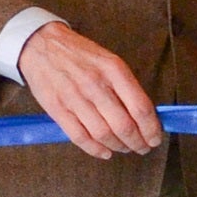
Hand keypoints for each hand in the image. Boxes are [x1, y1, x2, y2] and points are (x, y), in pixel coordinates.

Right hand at [20, 22, 163, 159]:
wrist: (41, 44)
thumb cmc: (80, 54)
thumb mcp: (109, 60)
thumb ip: (126, 86)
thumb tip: (145, 115)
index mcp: (113, 70)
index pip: (140, 107)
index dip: (151, 129)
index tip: (155, 138)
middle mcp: (95, 85)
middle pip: (124, 126)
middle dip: (138, 143)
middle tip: (143, 148)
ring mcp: (75, 98)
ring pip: (104, 135)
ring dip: (119, 147)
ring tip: (124, 148)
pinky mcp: (58, 109)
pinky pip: (80, 137)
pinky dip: (95, 150)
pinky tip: (105, 152)